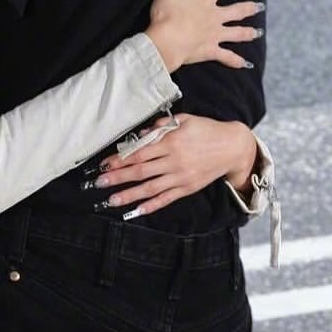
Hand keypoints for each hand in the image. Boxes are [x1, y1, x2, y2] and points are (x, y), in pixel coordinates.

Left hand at [91, 113, 258, 217]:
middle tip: (99, 183)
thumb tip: (141, 134)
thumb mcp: (184, 120)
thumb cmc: (206, 130)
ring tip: (111, 201)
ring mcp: (180, 177)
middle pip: (140, 172)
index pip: (139, 153)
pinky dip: (151, 206)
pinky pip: (166, 199)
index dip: (120, 160)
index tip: (104, 164)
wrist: (232, 147)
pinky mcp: (187, 188)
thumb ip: (161, 126)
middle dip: (118, 178)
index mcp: (171, 142)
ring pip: (149, 188)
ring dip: (129, 195)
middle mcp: (174, 161)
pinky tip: (136, 211)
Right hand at [144, 0, 262, 72]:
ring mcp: (214, 35)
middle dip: (250, 7)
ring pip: (237, 33)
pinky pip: (227, 57)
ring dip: (249, 32)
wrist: (166, 41)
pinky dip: (237, 61)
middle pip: (237, 11)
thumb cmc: (166, 12)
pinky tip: (246, 65)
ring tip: (258, 33)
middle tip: (261, 6)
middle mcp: (215, 16)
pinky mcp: (210, 51)